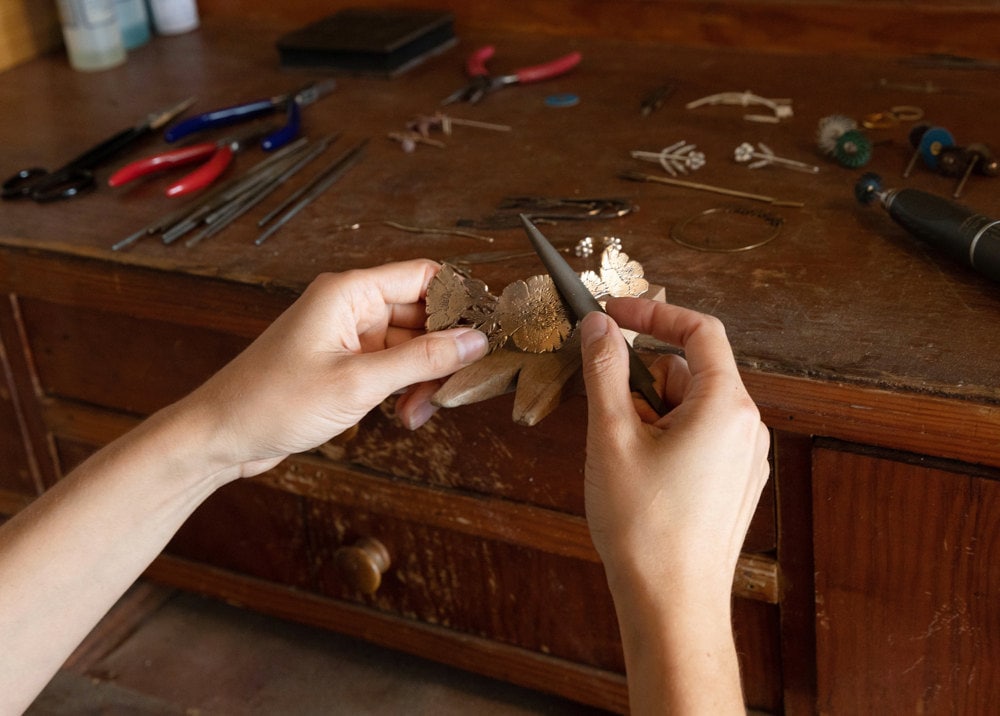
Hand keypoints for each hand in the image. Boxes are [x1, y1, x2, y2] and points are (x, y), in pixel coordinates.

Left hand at [184, 260, 487, 478]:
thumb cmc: (273, 401)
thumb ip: (423, 360)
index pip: (425, 277)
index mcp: (350, 292)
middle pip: (423, 315)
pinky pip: (393, 367)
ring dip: (425, 378)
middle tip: (458, 386)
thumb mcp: (358, 382)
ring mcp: (348, 337)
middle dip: (444, 352)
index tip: (488, 332)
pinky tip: (405, 416)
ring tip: (419, 413)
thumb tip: (476, 341)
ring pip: (411, 346)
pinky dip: (405, 390)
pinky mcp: (345, 364)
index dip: (461, 301)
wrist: (221, 435)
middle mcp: (351, 307)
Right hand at [579, 298, 769, 594]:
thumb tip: (600, 326)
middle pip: (690, 371)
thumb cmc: (645, 528)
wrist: (672, 606)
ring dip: (652, 415)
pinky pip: (700, 438)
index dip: (653, 314)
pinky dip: (666, 440)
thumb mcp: (612, 436)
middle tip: (608, 415)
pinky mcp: (734, 484)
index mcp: (726, 406)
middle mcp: (747, 427)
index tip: (613, 314)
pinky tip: (641, 477)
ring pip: (691, 408)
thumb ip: (605, 371)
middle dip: (643, 382)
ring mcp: (745, 459)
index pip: (699, 330)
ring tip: (623, 458)